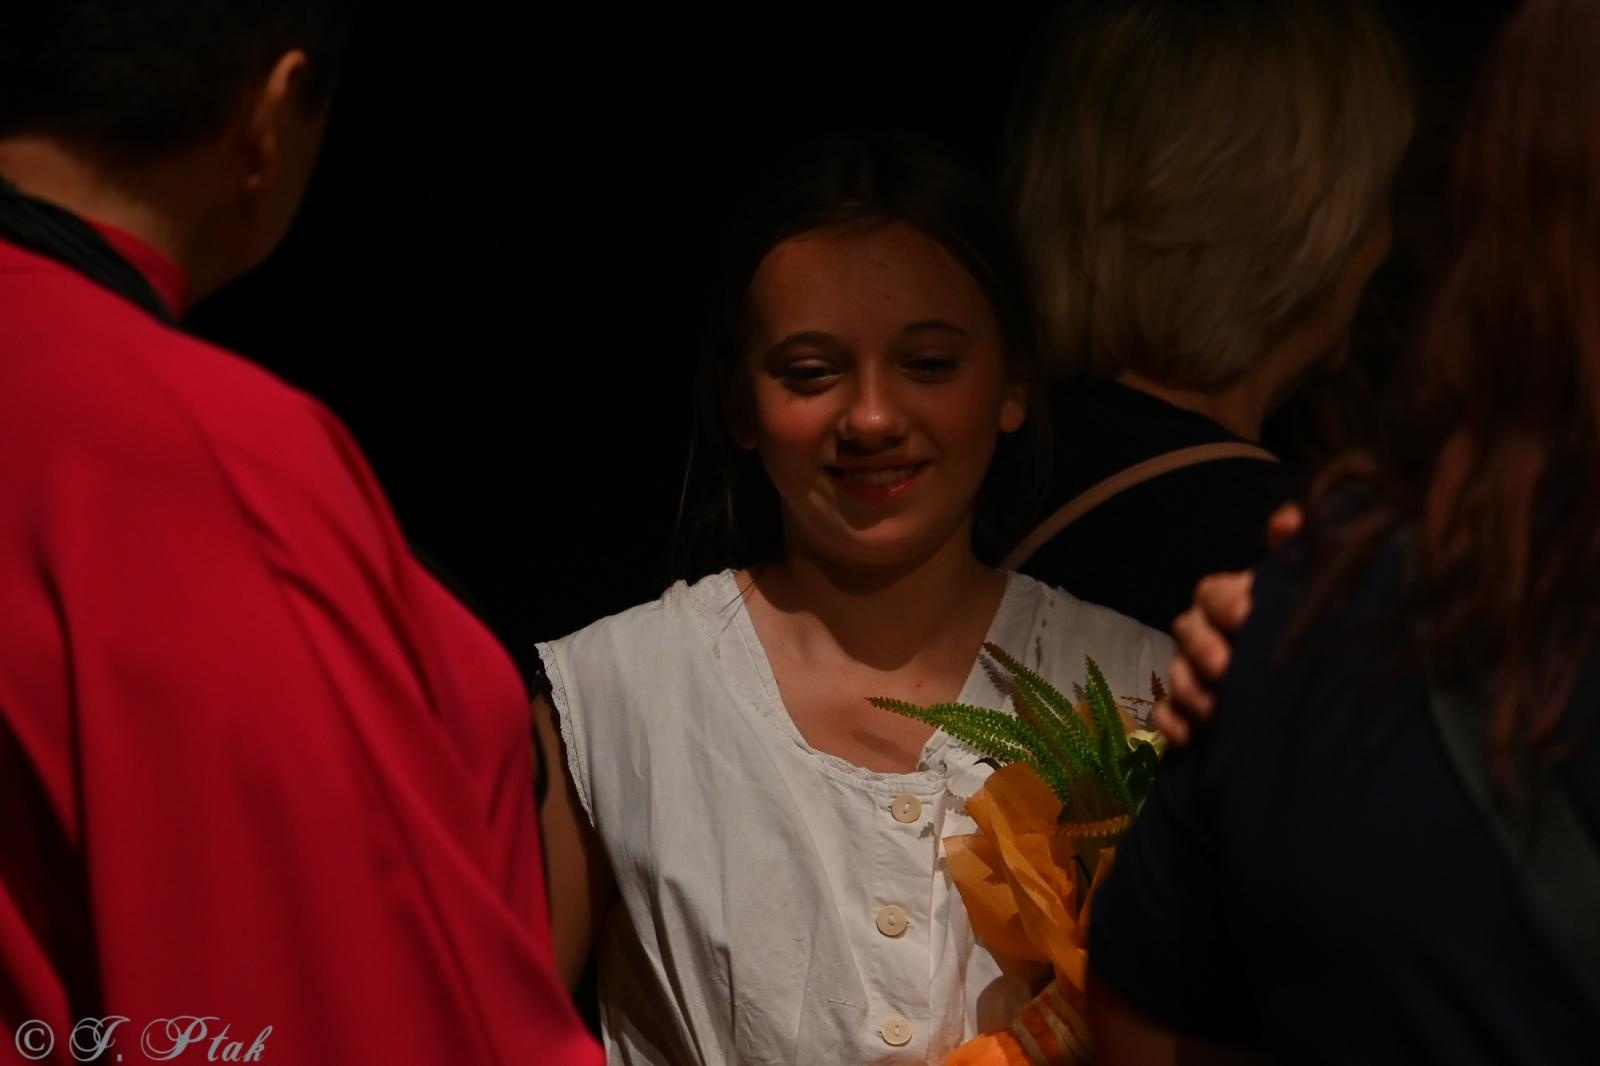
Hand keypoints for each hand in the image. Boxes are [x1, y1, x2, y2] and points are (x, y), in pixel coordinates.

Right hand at [1151, 504, 1302, 746]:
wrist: (1327, 706)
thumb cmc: (1310, 633)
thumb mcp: (1309, 594)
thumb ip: (1298, 556)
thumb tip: (1291, 517)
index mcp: (1234, 602)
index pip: (1212, 592)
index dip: (1224, 601)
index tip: (1248, 616)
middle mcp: (1208, 634)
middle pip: (1186, 630)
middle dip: (1201, 648)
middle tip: (1224, 667)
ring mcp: (1195, 674)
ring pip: (1175, 674)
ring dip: (1189, 690)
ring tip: (1215, 712)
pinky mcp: (1188, 714)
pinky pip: (1163, 716)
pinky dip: (1171, 725)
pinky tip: (1190, 739)